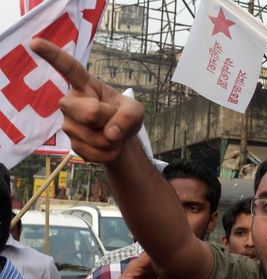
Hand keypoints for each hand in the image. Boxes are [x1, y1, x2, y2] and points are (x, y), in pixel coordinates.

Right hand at [30, 38, 143, 163]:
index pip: (69, 68)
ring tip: (111, 132)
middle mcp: (71, 102)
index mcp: (85, 85)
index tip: (35, 43)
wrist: (120, 139)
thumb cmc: (124, 116)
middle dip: (110, 119)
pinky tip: (107, 146)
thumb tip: (111, 133)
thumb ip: (130, 116)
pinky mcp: (72, 145)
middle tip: (115, 119)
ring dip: (114, 140)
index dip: (53, 56)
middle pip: (89, 112)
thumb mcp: (136, 111)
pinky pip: (97, 154)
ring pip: (97, 138)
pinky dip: (110, 153)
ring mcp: (69, 124)